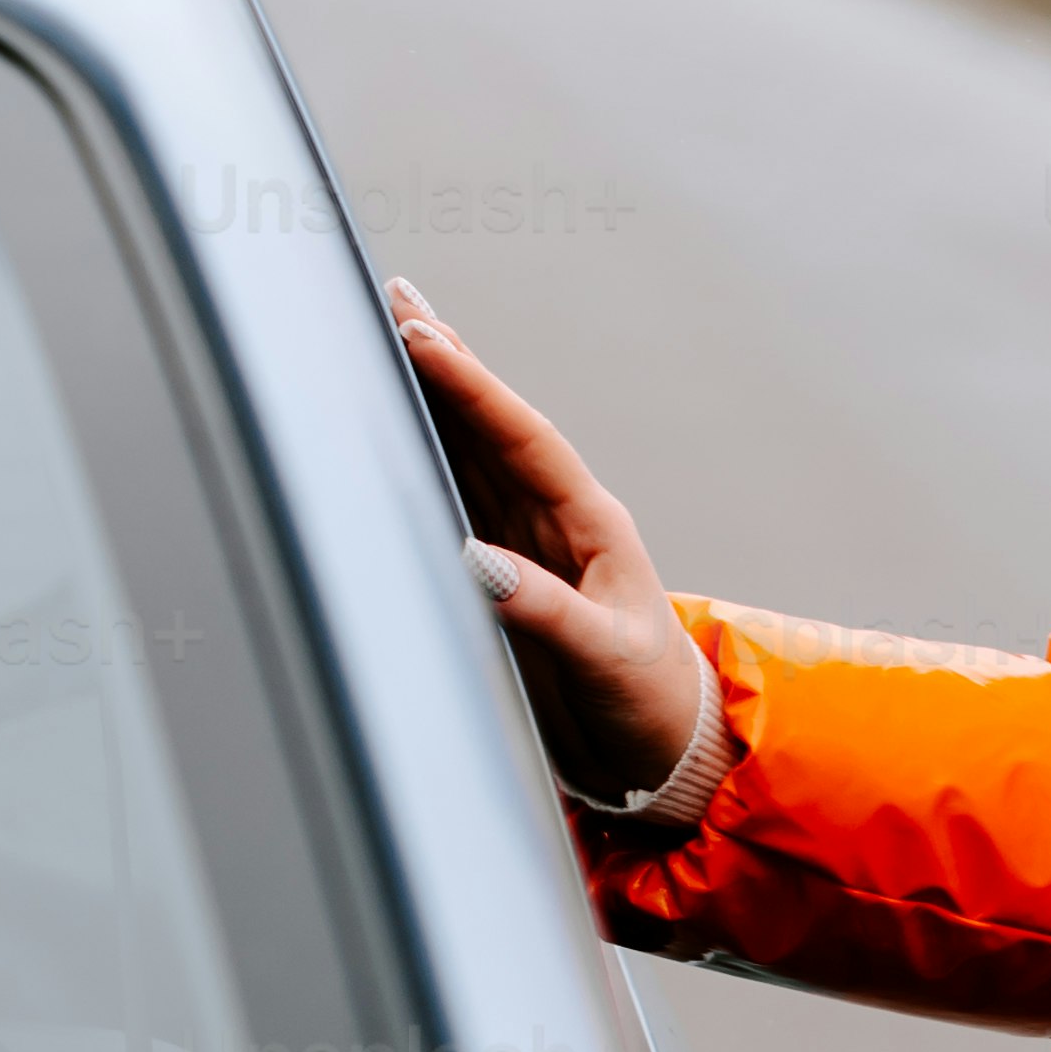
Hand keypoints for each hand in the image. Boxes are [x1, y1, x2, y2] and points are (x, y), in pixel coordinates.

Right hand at [387, 283, 708, 799]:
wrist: (657, 751)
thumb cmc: (650, 702)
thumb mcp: (605, 659)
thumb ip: (545, 613)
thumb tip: (478, 562)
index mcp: (592, 526)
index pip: (523, 440)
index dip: (472, 388)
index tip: (421, 338)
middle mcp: (558, 521)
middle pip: (492, 427)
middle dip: (447, 364)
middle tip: (396, 299)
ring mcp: (529, 544)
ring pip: (472, 454)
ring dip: (434, 400)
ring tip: (393, 336)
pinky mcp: (506, 574)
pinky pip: (459, 500)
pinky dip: (428, 457)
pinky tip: (400, 428)